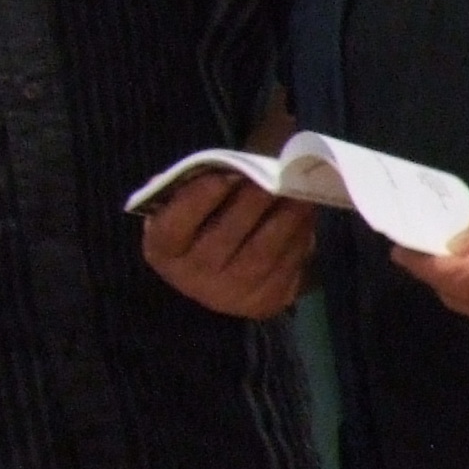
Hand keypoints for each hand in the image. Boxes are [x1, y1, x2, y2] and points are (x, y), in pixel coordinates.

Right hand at [140, 171, 315, 319]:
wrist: (223, 270)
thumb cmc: (202, 224)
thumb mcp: (184, 205)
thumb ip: (191, 186)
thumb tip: (217, 167)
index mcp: (164, 249)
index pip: (173, 227)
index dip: (197, 201)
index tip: (224, 176)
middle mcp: (193, 278)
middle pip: (224, 238)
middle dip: (252, 204)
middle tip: (274, 178)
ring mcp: (230, 294)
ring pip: (262, 253)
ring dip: (285, 219)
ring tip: (298, 192)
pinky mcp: (265, 301)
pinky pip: (287, 267)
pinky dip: (300, 237)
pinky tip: (305, 215)